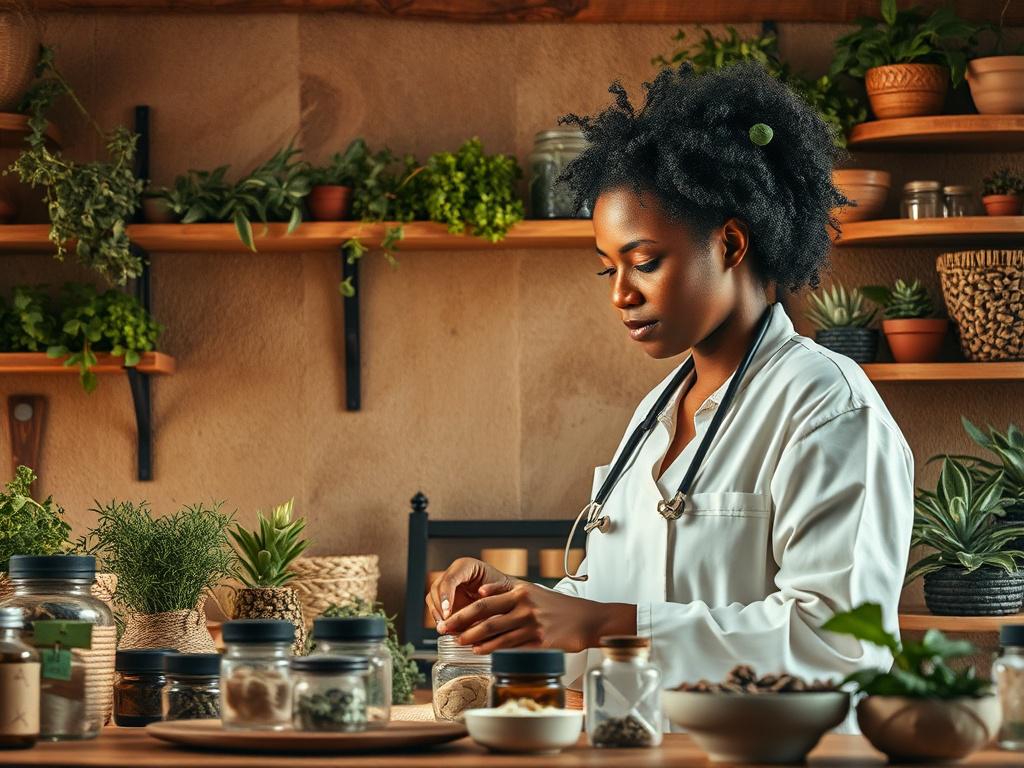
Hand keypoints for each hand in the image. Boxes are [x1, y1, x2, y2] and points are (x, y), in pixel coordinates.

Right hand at [426, 557, 514, 625]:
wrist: (505, 595)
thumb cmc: (505, 589)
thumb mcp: (503, 588)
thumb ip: (493, 589)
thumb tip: (482, 593)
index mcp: (466, 566)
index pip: (450, 579)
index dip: (446, 596)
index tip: (447, 613)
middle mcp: (454, 573)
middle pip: (437, 588)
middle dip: (439, 608)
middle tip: (445, 624)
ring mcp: (448, 585)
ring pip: (433, 598)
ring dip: (437, 614)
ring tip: (445, 629)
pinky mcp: (446, 597)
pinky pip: (436, 607)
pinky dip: (439, 618)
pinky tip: (447, 628)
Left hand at [437, 580, 635, 653]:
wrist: (588, 619)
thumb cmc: (558, 606)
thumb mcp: (533, 590)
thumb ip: (506, 590)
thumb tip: (481, 592)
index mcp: (521, 591)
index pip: (484, 602)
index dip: (462, 612)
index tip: (446, 619)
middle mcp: (525, 607)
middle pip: (486, 618)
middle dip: (462, 626)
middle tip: (445, 633)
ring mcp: (533, 625)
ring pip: (497, 635)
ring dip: (475, 641)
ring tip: (460, 644)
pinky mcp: (541, 642)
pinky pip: (512, 647)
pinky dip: (494, 651)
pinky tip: (482, 653)